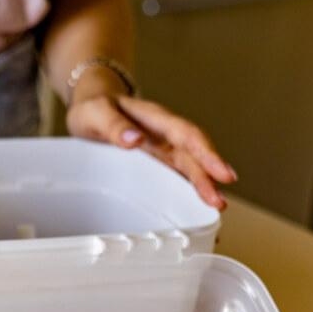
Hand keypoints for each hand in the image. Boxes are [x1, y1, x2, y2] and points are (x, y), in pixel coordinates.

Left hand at [66, 69, 235, 209]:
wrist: (91, 105)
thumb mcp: (96, 113)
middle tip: (219, 202)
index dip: (206, 154)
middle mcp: (164, 134)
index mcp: (155, 120)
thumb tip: (135, 140)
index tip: (221, 172)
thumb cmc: (95, 107)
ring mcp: (162, 148)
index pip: (186, 136)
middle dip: (208, 177)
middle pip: (192, 155)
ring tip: (216, 205)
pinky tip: (198, 201)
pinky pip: (176, 173)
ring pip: (188, 166)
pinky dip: (188, 187)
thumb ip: (114, 126)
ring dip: (203, 184)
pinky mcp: (155, 161)